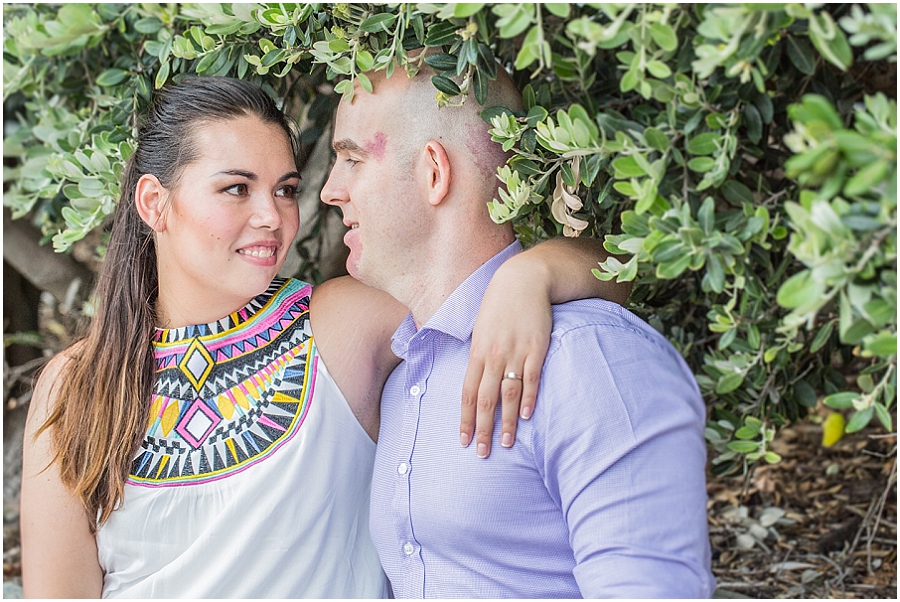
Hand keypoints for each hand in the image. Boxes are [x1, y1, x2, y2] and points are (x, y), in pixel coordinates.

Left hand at [460, 257, 551, 457]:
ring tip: (505, 443)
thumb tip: (476, 379)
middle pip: (485, 399)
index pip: (467, 393)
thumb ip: (479, 355)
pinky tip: (526, 416)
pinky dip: (529, 397)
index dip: (465, 419)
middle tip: (482, 453)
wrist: (523, 280)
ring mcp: (515, 352)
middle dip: (483, 428)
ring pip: (508, 393)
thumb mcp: (481, 329)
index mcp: (477, 352)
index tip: (464, 440)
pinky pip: (532, 377)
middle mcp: (493, 356)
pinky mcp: (536, 347)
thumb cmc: (499, 305)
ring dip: (506, 421)